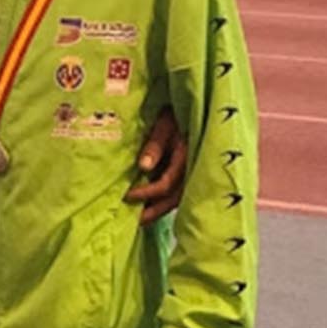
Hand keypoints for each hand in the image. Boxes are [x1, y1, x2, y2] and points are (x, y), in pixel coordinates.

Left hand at [125, 105, 187, 224]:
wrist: (198, 106)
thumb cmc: (177, 111)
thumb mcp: (165, 123)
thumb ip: (155, 144)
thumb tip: (143, 167)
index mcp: (187, 156)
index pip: (166, 184)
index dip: (146, 192)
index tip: (127, 196)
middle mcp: (194, 168)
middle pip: (173, 199)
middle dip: (153, 211)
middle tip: (133, 222)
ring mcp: (196, 172)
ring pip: (179, 198)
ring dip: (160, 209)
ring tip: (141, 218)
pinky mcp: (194, 172)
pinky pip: (181, 192)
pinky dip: (166, 200)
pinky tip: (153, 204)